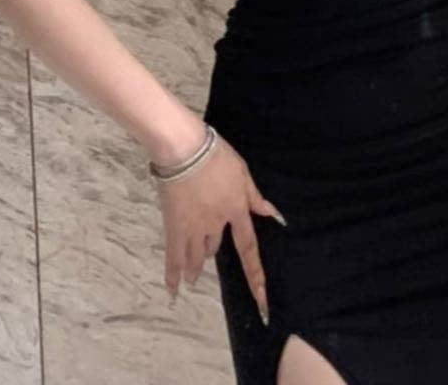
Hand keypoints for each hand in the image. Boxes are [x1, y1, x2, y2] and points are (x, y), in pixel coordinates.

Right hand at [156, 130, 285, 324]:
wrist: (185, 150)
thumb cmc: (216, 155)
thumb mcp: (242, 171)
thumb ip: (255, 197)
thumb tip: (274, 216)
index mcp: (236, 210)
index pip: (248, 247)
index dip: (255, 273)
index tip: (262, 297)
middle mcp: (216, 225)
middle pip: (215, 245)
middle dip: (211, 248)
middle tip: (206, 251)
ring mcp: (194, 228)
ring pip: (196, 255)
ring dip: (195, 267)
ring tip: (192, 278)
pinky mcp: (174, 226)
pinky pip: (173, 257)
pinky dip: (173, 275)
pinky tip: (173, 290)